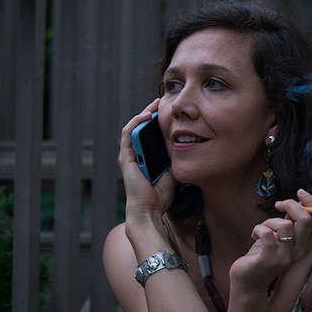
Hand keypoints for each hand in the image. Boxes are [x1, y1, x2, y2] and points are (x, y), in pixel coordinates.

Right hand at [119, 99, 175, 218]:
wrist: (149, 209)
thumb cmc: (160, 195)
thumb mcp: (172, 171)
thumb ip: (175, 159)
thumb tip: (187, 146)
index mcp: (146, 157)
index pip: (150, 134)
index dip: (158, 122)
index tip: (170, 112)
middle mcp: (136, 154)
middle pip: (142, 129)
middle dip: (151, 113)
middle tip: (162, 102)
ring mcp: (129, 155)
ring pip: (134, 128)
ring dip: (143, 114)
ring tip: (155, 104)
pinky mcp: (125, 157)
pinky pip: (128, 135)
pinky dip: (136, 123)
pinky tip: (146, 115)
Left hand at [227, 190, 311, 297]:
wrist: (248, 281)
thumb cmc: (264, 254)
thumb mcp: (282, 236)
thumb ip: (292, 222)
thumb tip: (300, 201)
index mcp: (306, 245)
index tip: (300, 194)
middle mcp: (299, 252)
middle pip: (306, 220)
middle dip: (291, 205)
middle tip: (279, 205)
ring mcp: (284, 257)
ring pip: (284, 225)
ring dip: (270, 221)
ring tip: (263, 228)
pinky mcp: (268, 260)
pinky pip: (266, 233)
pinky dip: (258, 228)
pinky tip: (254, 234)